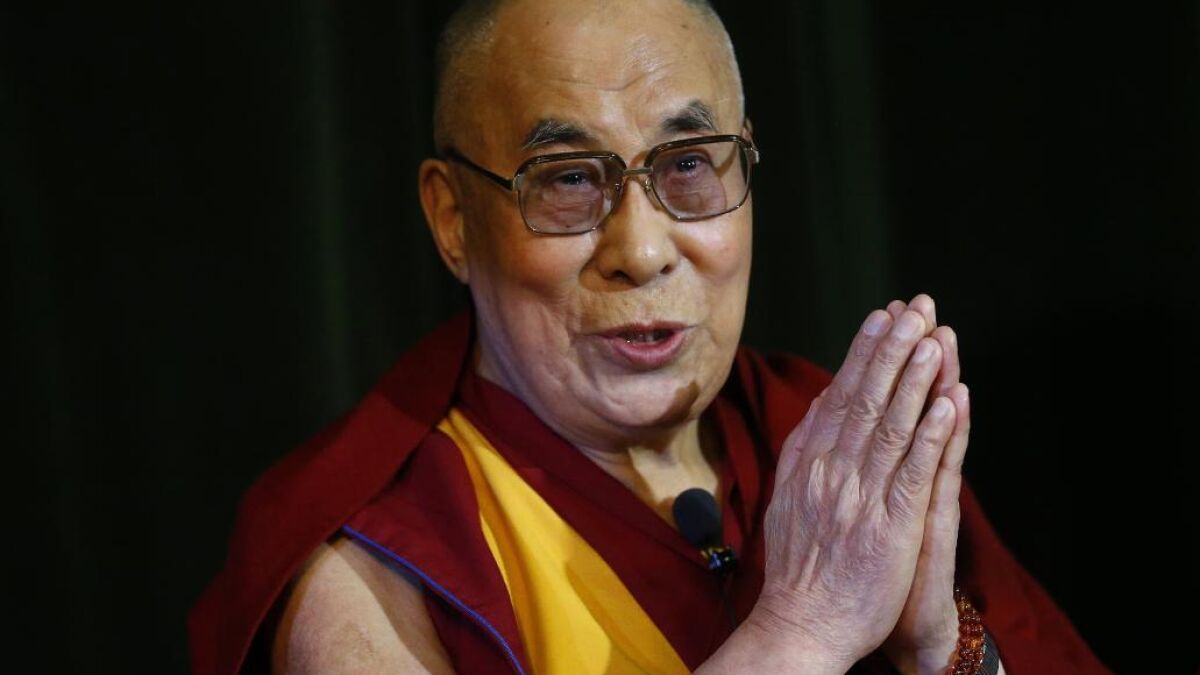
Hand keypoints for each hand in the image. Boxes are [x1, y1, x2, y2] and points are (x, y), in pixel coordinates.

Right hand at [747, 302, 957, 669]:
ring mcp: (860, 498)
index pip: (838, 396)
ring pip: (890, 425)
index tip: (881, 317)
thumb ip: (807, 448)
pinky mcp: (890, 526)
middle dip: (892, 350)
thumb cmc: (799, 566)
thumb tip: (826, 400)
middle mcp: (831, 473)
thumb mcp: (788, 496)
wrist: (800, 624)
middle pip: (865, 399)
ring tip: (933, 339)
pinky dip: (931, 434)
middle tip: (914, 309)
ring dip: (914, 379)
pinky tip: (948, 403)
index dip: (863, 353)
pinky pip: (914, 472)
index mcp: (807, 463)